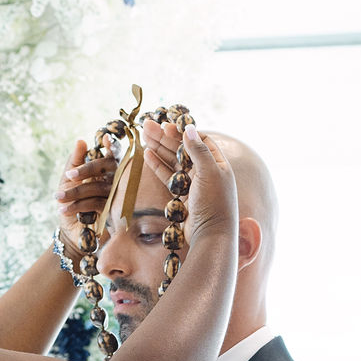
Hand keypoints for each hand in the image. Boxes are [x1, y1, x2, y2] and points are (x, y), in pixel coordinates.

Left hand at [54, 138, 117, 257]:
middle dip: (86, 170)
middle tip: (68, 176)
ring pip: (98, 187)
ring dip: (75, 192)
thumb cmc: (70, 202)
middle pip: (107, 168)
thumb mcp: (68, 180)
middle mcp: (114, 183)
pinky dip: (77, 205)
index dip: (112, 147)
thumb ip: (74, 161)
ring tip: (58, 198)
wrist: (70, 232)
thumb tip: (81, 141)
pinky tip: (64, 209)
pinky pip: (96, 204)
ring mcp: (116, 198)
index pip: (111, 156)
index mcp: (105, 172)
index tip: (106, 139)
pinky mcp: (112, 215)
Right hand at [142, 120, 237, 247]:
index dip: (182, 132)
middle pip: (183, 149)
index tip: (167, 125)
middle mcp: (205, 172)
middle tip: (147, 125)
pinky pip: (168, 177)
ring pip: (173, 162)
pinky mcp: (182, 196)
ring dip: (159, 148)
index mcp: (217, 163)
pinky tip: (147, 154)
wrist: (210, 235)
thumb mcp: (209, 172)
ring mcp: (193, 184)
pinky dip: (158, 166)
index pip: (199, 140)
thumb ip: (198, 150)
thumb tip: (189, 128)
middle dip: (165, 137)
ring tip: (144, 135)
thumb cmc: (214, 203)